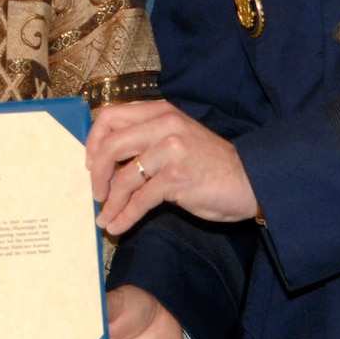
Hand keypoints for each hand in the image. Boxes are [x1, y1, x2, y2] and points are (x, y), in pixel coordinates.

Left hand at [85, 99, 257, 233]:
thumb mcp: (177, 138)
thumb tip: (106, 161)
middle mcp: (163, 125)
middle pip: (110, 146)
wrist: (250, 179)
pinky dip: (124, 216)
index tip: (90, 163)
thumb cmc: (210, 162)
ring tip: (104, 217)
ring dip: (110, 203)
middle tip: (96, 193)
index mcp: (160, 112)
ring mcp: (170, 151)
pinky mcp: (176, 178)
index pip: (110, 117)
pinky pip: (140, 200)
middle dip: (96, 174)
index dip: (93, 141)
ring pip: (123, 178)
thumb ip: (147, 140)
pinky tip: (118, 226)